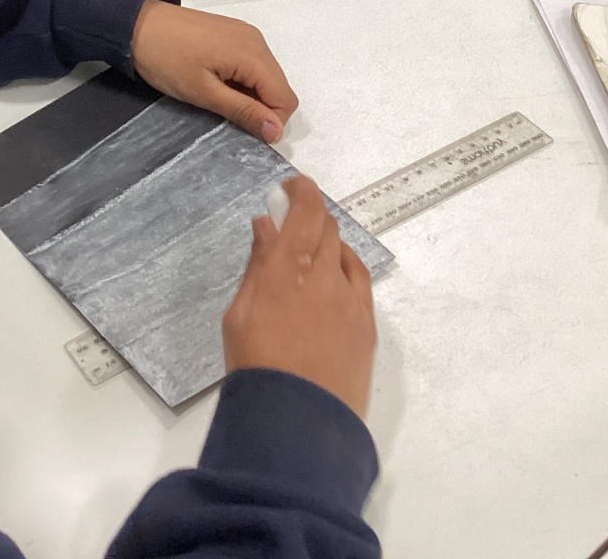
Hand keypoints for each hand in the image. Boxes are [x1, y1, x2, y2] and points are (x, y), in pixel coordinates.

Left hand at [130, 0, 297, 142]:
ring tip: (217, 97)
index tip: (242, 129)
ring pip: (266, 77)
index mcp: (253, 54)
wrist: (136, 24)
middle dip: (260, 108)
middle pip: (278, 87)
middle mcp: (258, 41)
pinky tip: (216, 82)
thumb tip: (277, 132)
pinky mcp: (235, 33)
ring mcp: (246, 35)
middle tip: (225, 114)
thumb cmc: (166, 60)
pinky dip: (242, 80)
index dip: (270, 122)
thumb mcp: (203, 93)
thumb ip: (243, 111)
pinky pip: (252, 64)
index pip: (285, 99)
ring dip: (250, 95)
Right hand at [223, 176, 377, 416]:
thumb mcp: (240, 312)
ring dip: (327, 243)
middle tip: (291, 225)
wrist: (299, 420)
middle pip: (327, 227)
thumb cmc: (256, 366)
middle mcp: (325, 274)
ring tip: (309, 259)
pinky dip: (345, 268)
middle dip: (310, 216)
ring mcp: (352, 299)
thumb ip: (258, 265)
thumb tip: (266, 226)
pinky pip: (359, 281)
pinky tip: (333, 281)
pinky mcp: (367, 324)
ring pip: (344, 252)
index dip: (302, 190)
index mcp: (288, 267)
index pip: (306, 209)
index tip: (291, 187)